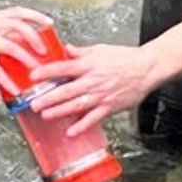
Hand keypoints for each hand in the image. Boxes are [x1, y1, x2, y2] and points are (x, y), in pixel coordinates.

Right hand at [0, 5, 50, 79]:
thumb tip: (11, 46)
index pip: (18, 11)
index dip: (35, 15)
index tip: (50, 22)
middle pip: (19, 25)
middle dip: (35, 37)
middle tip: (44, 50)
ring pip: (11, 45)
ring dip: (26, 57)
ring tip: (35, 69)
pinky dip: (5, 80)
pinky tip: (13, 89)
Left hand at [24, 43, 158, 133]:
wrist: (148, 68)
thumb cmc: (126, 58)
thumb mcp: (101, 49)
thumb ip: (82, 52)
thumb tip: (66, 49)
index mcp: (90, 65)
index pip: (64, 68)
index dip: (47, 72)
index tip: (33, 77)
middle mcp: (94, 81)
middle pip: (67, 90)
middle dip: (48, 98)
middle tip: (33, 104)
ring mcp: (102, 95)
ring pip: (77, 105)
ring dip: (59, 111)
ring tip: (45, 115)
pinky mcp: (110, 106)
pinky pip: (94, 118)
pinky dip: (82, 125)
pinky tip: (71, 131)